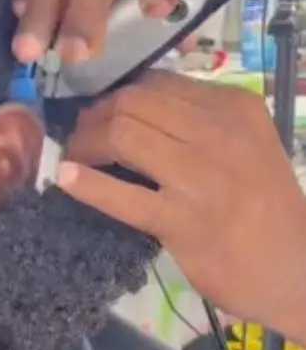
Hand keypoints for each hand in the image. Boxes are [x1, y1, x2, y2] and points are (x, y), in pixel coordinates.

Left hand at [57, 71, 305, 345]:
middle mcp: (220, 132)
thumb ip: (197, 121)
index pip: (156, 82)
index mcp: (234, 107)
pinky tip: (66, 179)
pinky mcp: (183, 220)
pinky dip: (86, 184)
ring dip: (84, 145)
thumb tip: (129, 106)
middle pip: (132, 103)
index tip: (99, 115)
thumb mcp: (244, 144)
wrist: (296, 266)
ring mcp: (202, 176)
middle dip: (94, 117)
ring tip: (76, 159)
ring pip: (121, 134)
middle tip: (80, 138)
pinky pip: (121, 195)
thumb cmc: (263, 206)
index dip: (116, 96)